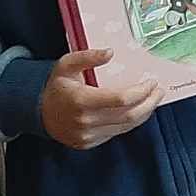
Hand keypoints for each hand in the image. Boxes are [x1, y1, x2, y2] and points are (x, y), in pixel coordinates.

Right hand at [39, 49, 162, 149]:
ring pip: (126, 127)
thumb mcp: (66, 64)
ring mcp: (88, 136)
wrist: (36, 112)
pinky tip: (137, 110)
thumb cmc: (56, 86)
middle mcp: (86, 122)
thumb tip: (110, 52)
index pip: (122, 99)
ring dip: (144, 113)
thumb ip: (87, 57)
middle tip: (159, 91)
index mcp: (81, 101)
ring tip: (153, 99)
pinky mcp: (89, 143)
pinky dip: (130, 122)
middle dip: (150, 103)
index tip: (152, 81)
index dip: (142, 91)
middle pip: (129, 115)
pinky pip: (117, 133)